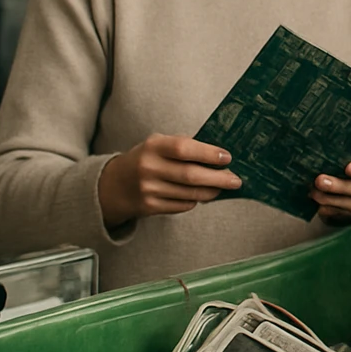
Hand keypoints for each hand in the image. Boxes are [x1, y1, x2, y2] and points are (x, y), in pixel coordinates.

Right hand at [98, 134, 240, 227]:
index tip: (227, 158)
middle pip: (191, 175)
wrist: (114, 185)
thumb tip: (220, 154)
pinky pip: (182, 205)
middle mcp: (149, 167)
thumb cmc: (147, 159)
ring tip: (224, 188)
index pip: (184, 148)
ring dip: (211, 192)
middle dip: (218, 178)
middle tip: (236, 180)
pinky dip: (196, 200)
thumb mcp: (159, 144)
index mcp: (153, 146)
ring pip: (190, 193)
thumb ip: (185, 145)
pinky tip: (202, 195)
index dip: (208, 154)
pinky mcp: (149, 207)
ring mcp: (148, 189)